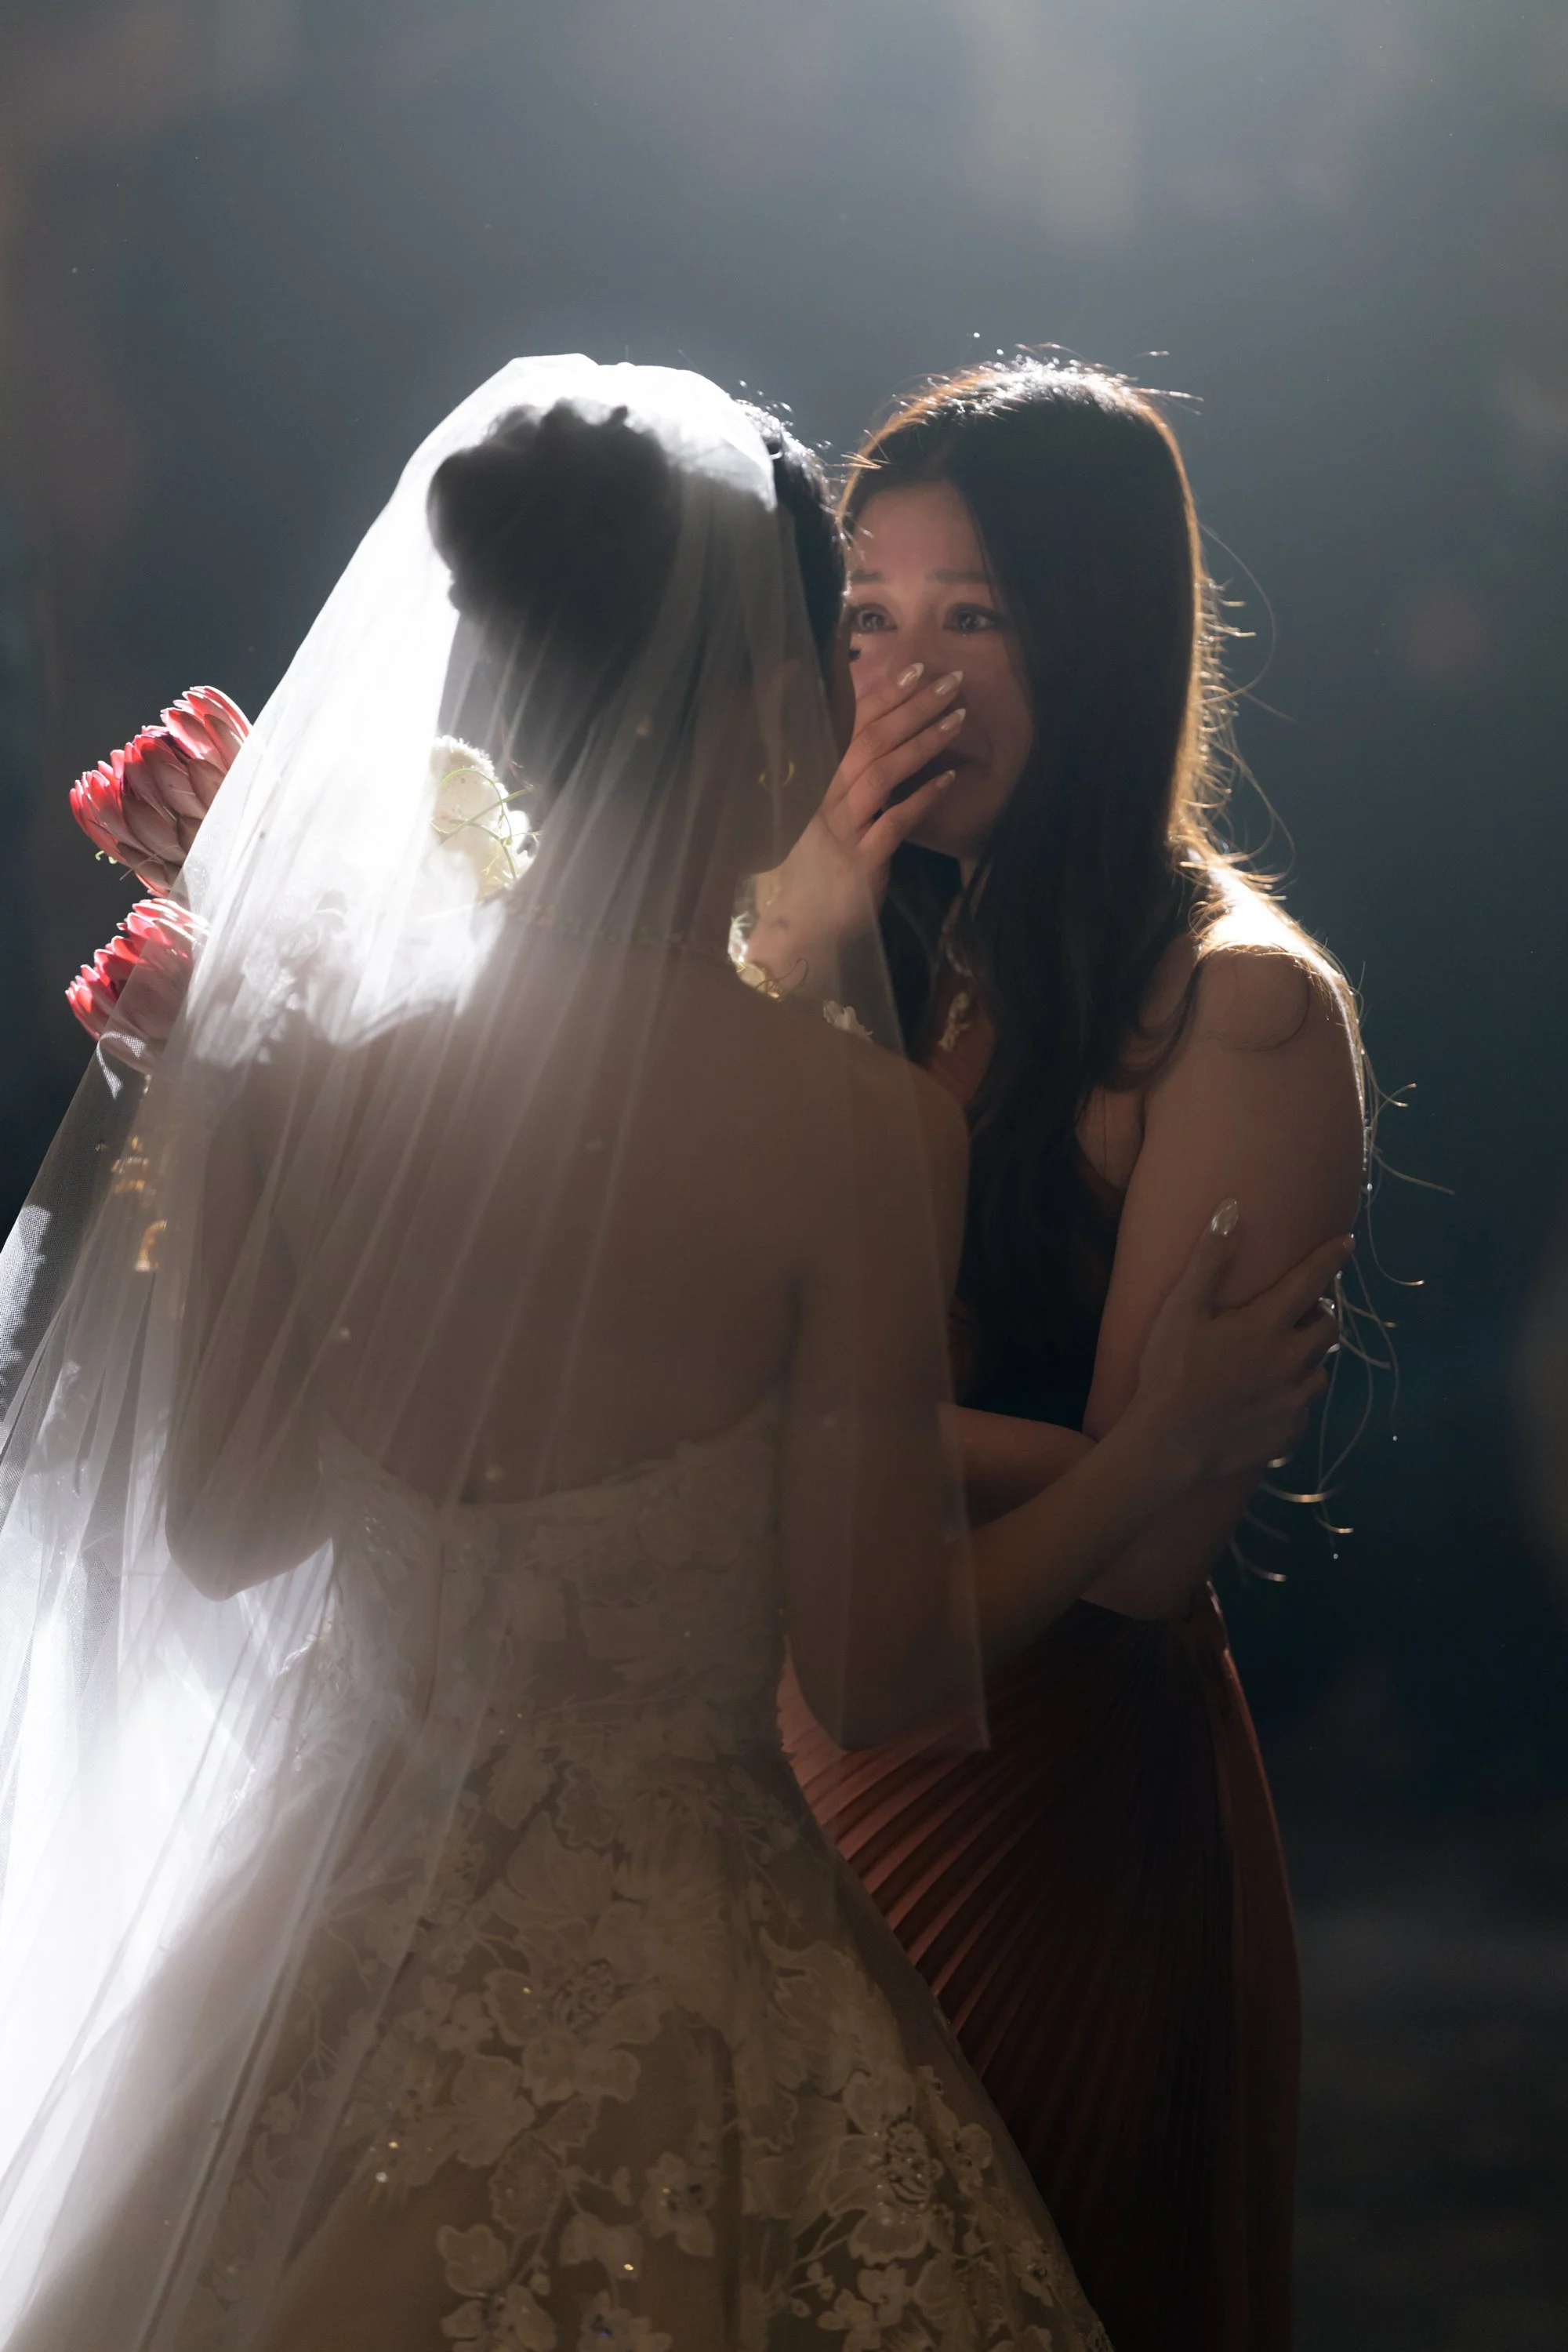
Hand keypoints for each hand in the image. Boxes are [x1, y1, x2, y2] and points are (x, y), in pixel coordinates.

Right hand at [747, 662, 963, 982]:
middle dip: (912, 707)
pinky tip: (949, 779)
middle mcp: (824, 801)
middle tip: (949, 680)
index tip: (913, 668)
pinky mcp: (860, 863)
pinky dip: (922, 798)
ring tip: (957, 717)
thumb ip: (846, 782)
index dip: (882, 696)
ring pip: (881, 774)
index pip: (848, 728)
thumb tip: (880, 742)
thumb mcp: (824, 820)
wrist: (795, 931)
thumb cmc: (813, 873)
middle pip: (869, 741)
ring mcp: (841, 831)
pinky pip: (893, 823)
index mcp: (816, 785)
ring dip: (922, 742)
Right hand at [1125, 1201, 1350, 1484]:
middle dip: (1319, 1314)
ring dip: (1308, 1358)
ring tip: (1284, 1358)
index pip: (1311, 1281)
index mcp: (1268, 1326)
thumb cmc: (1170, 1370)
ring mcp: (1292, 1401)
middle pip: (1328, 1328)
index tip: (1347, 1241)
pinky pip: (1303, 1410)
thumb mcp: (1182, 1309)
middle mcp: (1291, 1361)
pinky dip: (1293, 1398)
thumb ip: (1210, 1260)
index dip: (1331, 1257)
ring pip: (1320, 1371)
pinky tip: (1271, 1400)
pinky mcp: (1287, 1433)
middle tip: (1298, 1312)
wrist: (1169, 1444)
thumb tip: (1232, 1208)